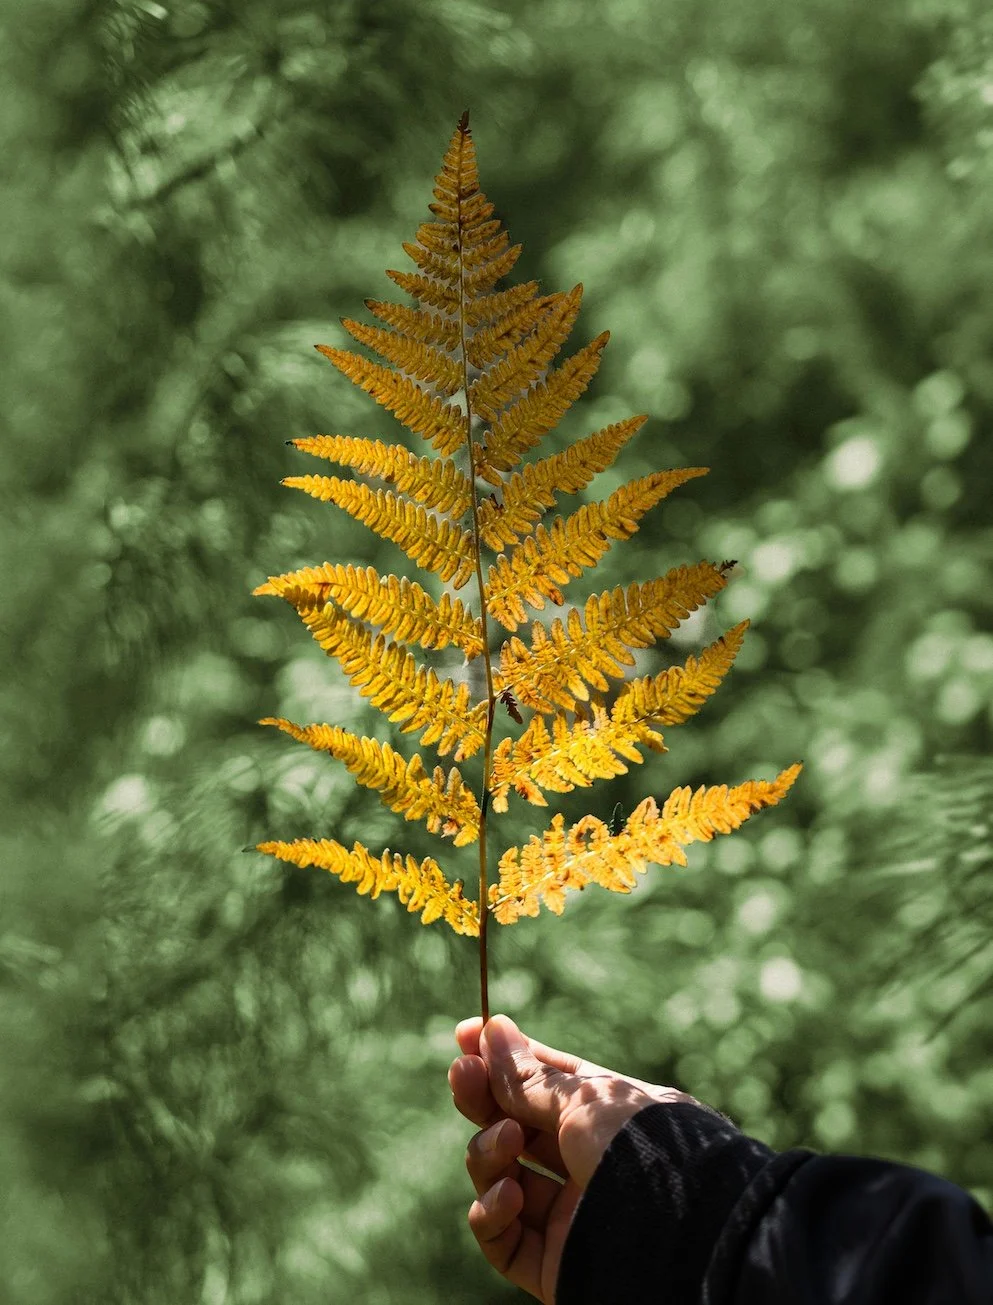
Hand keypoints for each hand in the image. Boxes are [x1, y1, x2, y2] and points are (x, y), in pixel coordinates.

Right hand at [449, 1013, 697, 1302]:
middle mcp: (585, 1160)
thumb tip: (490, 1029)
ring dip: (489, 1151)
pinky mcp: (554, 1264)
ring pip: (499, 1176)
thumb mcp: (585, 1099)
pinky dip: (492, 1212)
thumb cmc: (642, 1147)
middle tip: (461, 1075)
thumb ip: (529, 1077)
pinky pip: (502, 1239)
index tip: (465, 1034)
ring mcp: (568, 1212)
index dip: (503, 1059)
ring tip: (508, 1141)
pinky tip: (508, 1194)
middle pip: (513, 1124)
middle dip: (483, 1098)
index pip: (543, 1080)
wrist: (683, 1233)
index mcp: (603, 1114)